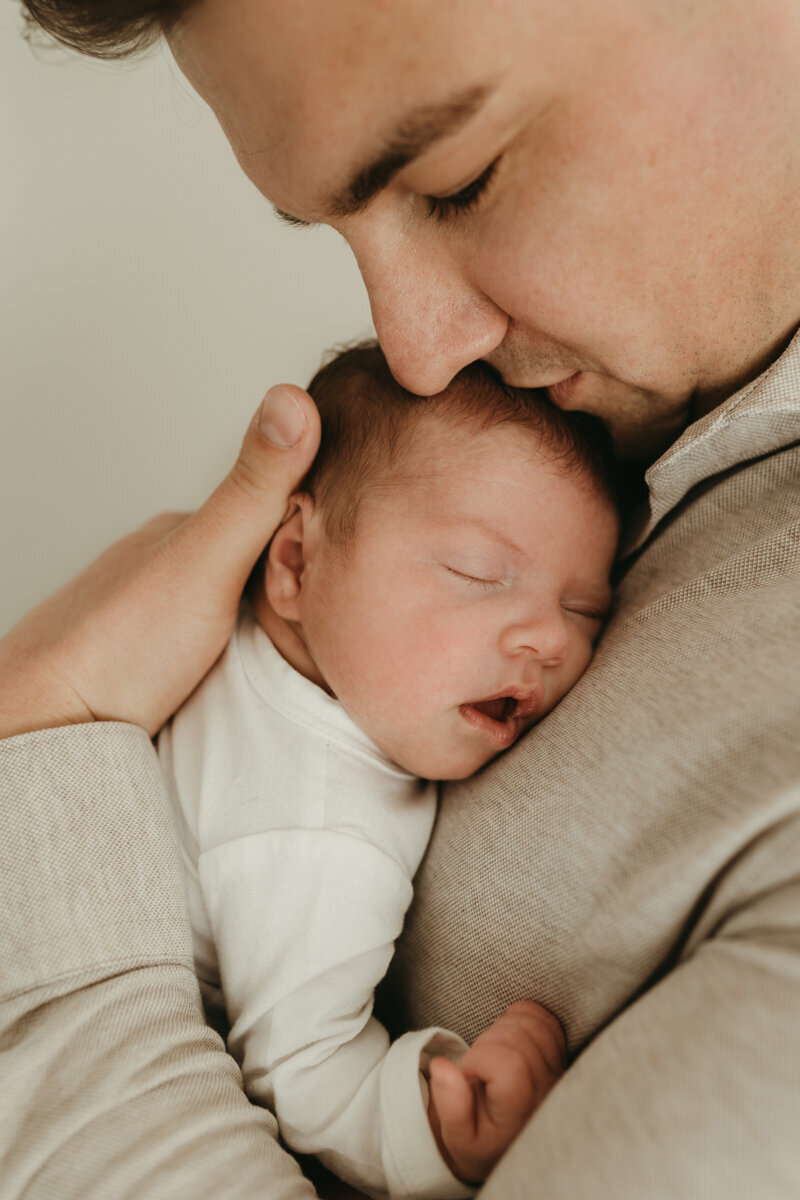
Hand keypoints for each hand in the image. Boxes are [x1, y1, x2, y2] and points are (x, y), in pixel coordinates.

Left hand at [0, 385, 319, 739]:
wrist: (52, 731)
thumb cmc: (120, 649)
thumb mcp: (206, 559)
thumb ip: (253, 491)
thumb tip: (292, 399)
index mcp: (180, 533)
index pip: (267, 510)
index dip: (315, 521)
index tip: (364, 538)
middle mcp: (163, 569)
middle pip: (250, 559)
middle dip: (293, 572)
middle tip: (338, 596)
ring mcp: (154, 618)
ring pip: (229, 605)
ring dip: (265, 615)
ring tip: (305, 635)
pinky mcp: (151, 667)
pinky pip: (211, 648)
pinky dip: (237, 650)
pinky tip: (246, 670)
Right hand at [428, 1000, 566, 1183]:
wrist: (504, 1145)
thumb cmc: (480, 1141)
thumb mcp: (458, 1137)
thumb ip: (450, 1106)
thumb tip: (441, 1067)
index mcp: (520, 1112)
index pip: (509, 1063)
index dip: (478, 1058)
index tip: (465, 1074)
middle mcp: (546, 1091)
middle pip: (518, 1038)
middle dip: (486, 1042)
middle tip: (475, 1066)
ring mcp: (556, 1073)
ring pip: (531, 1024)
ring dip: (502, 1028)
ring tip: (489, 1054)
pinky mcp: (559, 1058)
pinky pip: (546, 1020)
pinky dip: (521, 1016)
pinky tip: (506, 1038)